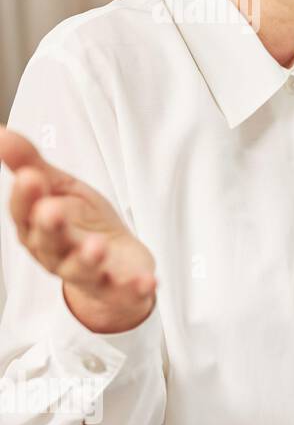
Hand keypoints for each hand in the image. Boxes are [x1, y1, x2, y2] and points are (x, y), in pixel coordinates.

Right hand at [0, 126, 156, 332]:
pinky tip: (147, 282)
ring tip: (96, 246)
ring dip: (87, 259)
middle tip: (52, 209)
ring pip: (81, 269)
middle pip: (48, 242)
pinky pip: (124, 291)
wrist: (114, 263)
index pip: (24, 212)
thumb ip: (31, 163)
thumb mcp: (59, 188)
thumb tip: (0, 132)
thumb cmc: (80, 222)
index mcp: (36, 228)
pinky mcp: (117, 288)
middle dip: (49, 226)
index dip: (25, 196)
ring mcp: (87, 273)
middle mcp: (55, 254)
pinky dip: (134, 288)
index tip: (30, 176)